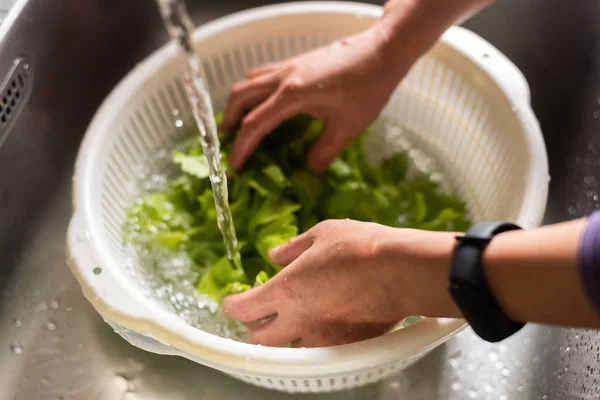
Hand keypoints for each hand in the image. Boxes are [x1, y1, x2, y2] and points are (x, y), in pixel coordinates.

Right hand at [221, 25, 407, 173]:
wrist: (383, 50)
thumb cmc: (369, 87)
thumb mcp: (348, 127)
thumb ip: (324, 151)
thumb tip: (308, 171)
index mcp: (292, 95)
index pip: (255, 125)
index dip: (241, 149)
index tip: (235, 168)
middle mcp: (283, 78)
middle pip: (240, 96)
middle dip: (229, 122)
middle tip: (229, 144)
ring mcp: (288, 67)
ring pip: (248, 82)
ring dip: (239, 104)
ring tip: (240, 125)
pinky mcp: (296, 63)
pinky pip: (263, 75)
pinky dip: (254, 91)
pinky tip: (265, 104)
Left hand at [223, 219, 458, 346]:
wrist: (400, 271)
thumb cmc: (360, 248)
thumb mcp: (321, 234)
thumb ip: (292, 248)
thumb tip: (274, 256)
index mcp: (285, 291)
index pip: (243, 309)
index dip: (232, 305)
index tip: (233, 300)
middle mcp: (298, 321)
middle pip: (259, 341)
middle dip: (255, 329)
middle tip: (263, 314)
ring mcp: (322, 338)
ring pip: (289, 350)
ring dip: (285, 338)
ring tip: (297, 318)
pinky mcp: (346, 347)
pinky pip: (321, 349)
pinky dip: (316, 338)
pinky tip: (327, 321)